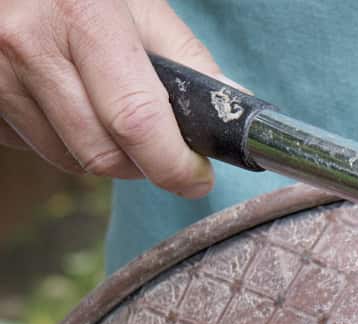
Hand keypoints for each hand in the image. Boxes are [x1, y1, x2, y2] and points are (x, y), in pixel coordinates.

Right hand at [0, 0, 219, 195]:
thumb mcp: (138, 3)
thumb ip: (186, 58)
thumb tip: (233, 112)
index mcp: (82, 18)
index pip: (137, 122)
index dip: (174, 164)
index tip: (197, 177)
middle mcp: (29, 46)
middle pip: (102, 154)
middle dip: (145, 165)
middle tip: (163, 150)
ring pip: (69, 160)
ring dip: (105, 155)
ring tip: (112, 115)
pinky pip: (34, 148)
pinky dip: (63, 141)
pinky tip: (66, 104)